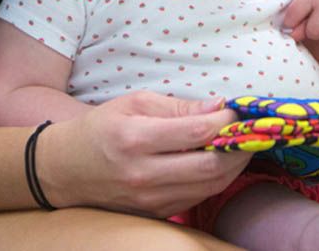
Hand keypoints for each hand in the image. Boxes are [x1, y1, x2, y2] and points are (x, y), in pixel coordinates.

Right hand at [33, 90, 250, 217]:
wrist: (65, 169)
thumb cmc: (101, 128)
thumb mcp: (134, 103)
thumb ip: (178, 106)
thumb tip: (218, 106)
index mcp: (135, 139)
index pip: (195, 133)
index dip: (226, 121)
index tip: (239, 110)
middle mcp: (143, 174)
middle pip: (209, 167)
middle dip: (240, 149)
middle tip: (253, 132)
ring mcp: (149, 200)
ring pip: (208, 187)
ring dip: (233, 167)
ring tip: (243, 146)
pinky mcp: (154, 213)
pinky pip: (196, 198)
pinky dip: (215, 180)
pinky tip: (221, 163)